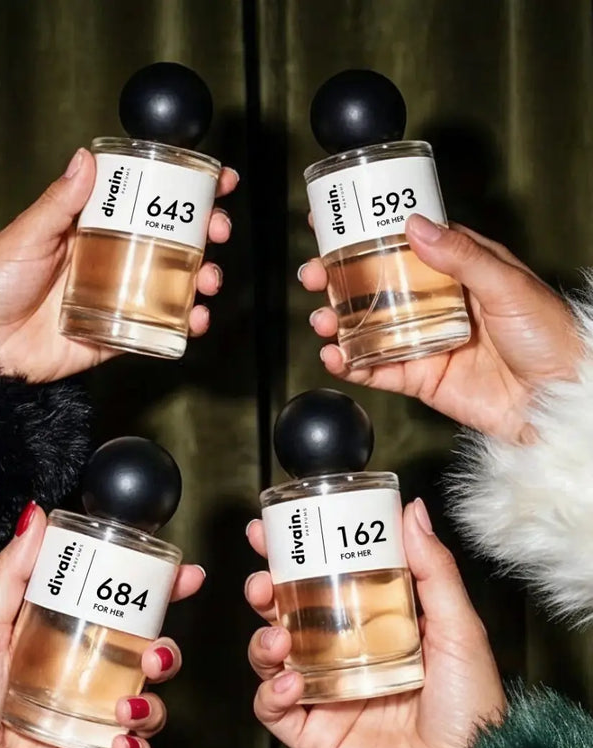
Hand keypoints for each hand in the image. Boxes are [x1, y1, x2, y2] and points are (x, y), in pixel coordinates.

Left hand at [0, 148, 238, 381]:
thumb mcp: (26, 235)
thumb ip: (59, 203)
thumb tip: (85, 159)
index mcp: (92, 230)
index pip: (146, 203)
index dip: (184, 191)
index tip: (215, 180)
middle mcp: (111, 261)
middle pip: (171, 242)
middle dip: (205, 234)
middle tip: (217, 230)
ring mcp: (118, 298)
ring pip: (174, 285)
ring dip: (202, 280)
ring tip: (208, 280)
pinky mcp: (118, 335)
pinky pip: (159, 330)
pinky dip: (184, 326)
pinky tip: (194, 319)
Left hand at [0, 503, 203, 747]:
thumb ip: (11, 573)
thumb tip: (36, 517)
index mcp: (67, 645)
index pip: (125, 614)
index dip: (162, 595)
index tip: (186, 576)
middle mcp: (86, 683)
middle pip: (149, 660)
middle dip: (167, 653)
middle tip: (154, 652)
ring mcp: (93, 726)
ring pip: (151, 709)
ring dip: (152, 706)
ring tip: (126, 706)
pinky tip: (120, 741)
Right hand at [245, 499, 505, 747]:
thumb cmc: (472, 707)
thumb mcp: (459, 628)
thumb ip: (433, 569)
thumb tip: (412, 511)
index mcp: (373, 623)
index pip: (323, 579)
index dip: (294, 554)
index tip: (272, 529)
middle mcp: (342, 653)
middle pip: (286, 612)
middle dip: (264, 591)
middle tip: (262, 582)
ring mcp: (324, 691)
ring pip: (270, 655)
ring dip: (262, 640)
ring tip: (277, 639)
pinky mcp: (312, 731)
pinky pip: (273, 707)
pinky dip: (270, 691)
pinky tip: (291, 683)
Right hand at [302, 214, 580, 442]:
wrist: (555, 402)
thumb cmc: (549, 336)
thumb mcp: (508, 285)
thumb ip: (461, 256)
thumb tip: (416, 226)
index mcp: (457, 269)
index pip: (403, 244)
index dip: (364, 234)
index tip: (329, 225)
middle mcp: (436, 302)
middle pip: (375, 286)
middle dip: (338, 281)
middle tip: (313, 276)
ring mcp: (424, 340)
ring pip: (369, 328)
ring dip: (339, 323)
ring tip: (323, 321)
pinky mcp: (421, 378)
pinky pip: (378, 370)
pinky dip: (351, 365)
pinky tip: (335, 357)